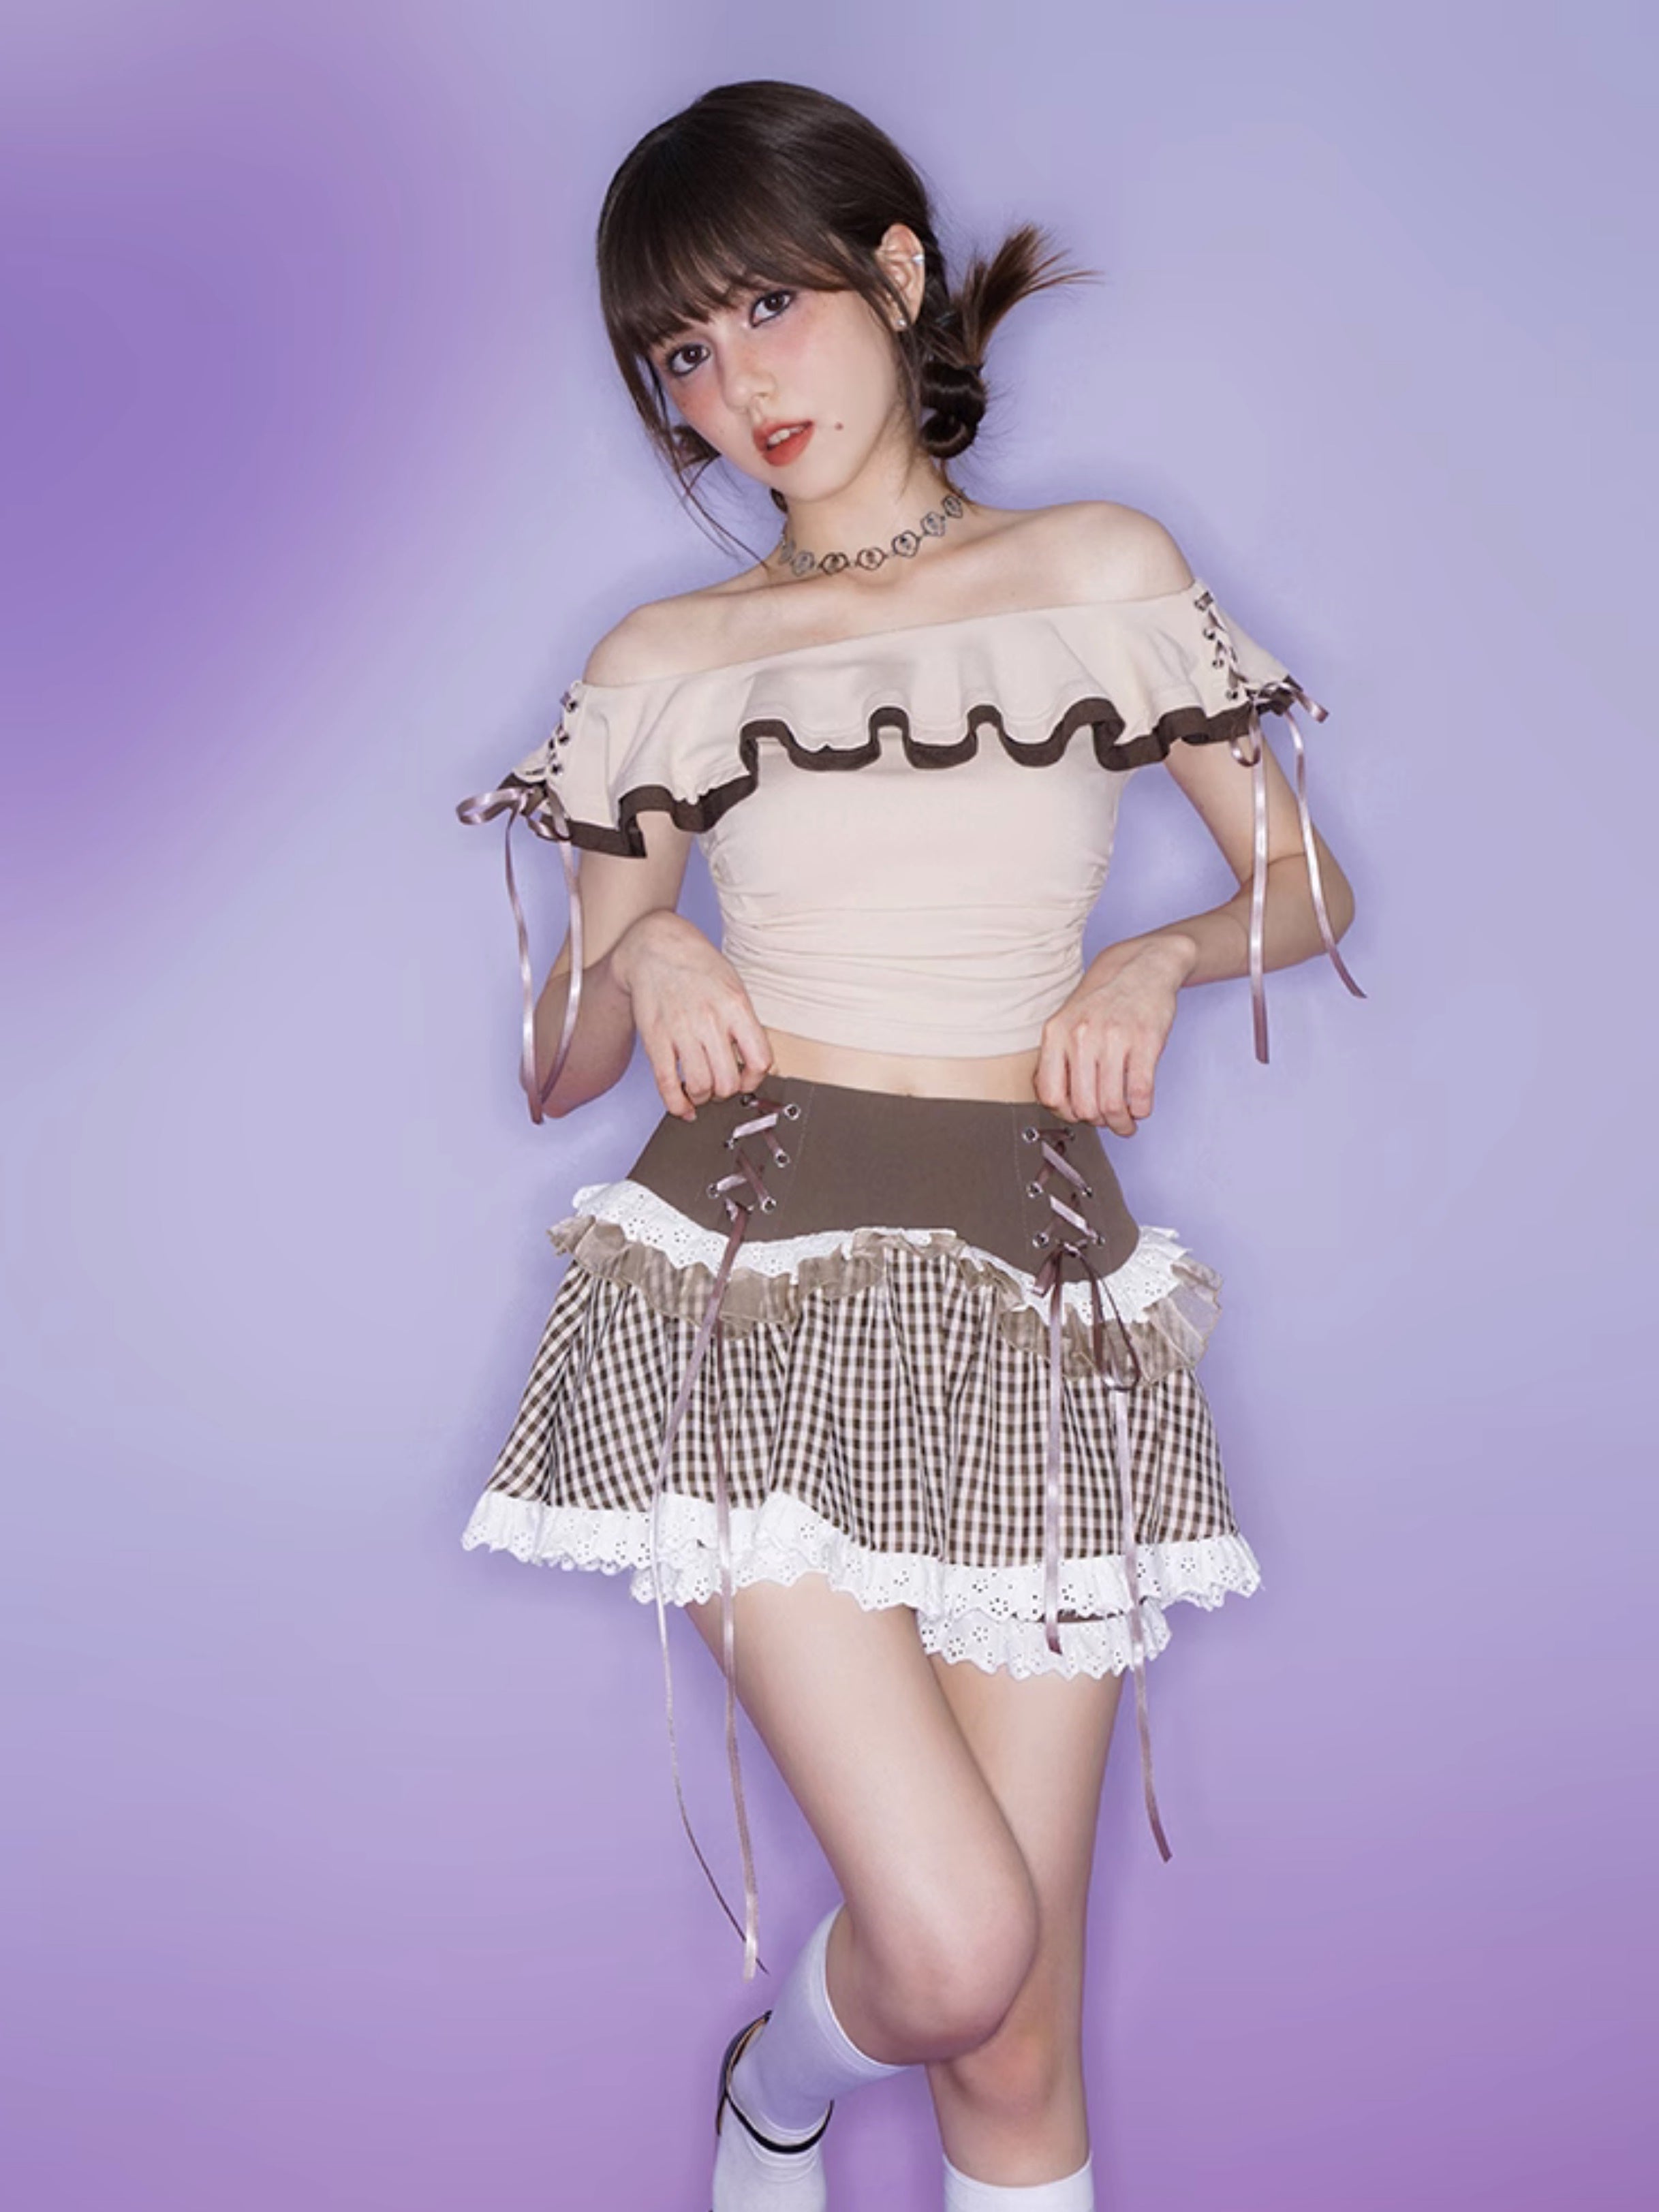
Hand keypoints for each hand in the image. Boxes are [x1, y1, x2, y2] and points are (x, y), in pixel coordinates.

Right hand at [610, 910, 773, 1119]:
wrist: (655, 946)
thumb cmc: (698, 967)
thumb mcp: (734, 987)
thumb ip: (744, 1024)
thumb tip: (753, 1064)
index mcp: (736, 1006)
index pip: (760, 1061)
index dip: (755, 1079)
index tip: (748, 1079)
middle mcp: (710, 1020)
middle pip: (729, 1081)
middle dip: (726, 1091)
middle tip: (720, 1084)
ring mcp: (680, 1030)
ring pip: (700, 1087)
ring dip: (702, 1097)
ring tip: (701, 1088)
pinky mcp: (655, 1038)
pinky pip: (666, 1084)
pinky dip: (676, 1104)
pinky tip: (682, 1106)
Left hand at [1034, 935, 1196, 1135]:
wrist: (1141, 967)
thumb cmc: (1103, 1001)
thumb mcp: (1068, 1022)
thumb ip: (1058, 1059)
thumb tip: (1058, 1104)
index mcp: (1057, 1034)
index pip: (1050, 1094)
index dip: (1066, 1114)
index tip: (1079, 1115)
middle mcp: (1081, 1036)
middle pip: (1083, 1106)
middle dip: (1098, 1123)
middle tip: (1108, 1121)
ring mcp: (1114, 1038)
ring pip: (1112, 1105)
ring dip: (1122, 1123)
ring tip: (1126, 1122)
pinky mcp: (1146, 1040)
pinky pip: (1140, 1093)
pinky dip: (1141, 1110)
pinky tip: (1141, 1107)